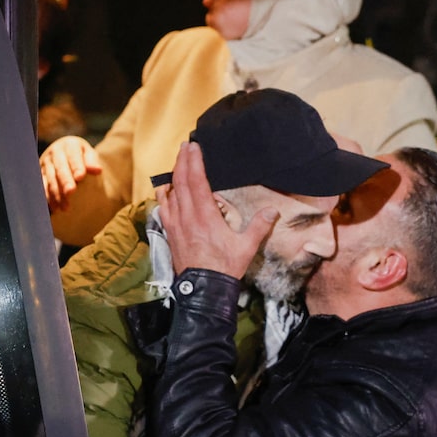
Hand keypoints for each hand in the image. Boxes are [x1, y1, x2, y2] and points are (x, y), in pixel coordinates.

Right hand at [40, 136, 102, 211]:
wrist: (67, 153)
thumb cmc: (82, 156)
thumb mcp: (89, 154)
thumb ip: (92, 162)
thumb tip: (98, 170)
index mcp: (69, 145)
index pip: (73, 156)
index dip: (76, 166)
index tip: (81, 177)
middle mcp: (55, 152)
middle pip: (60, 168)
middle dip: (65, 180)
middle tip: (71, 192)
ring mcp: (46, 163)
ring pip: (50, 179)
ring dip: (57, 193)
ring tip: (65, 207)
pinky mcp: (40, 174)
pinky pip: (42, 186)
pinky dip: (47, 197)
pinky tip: (54, 208)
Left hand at [154, 142, 277, 276]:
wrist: (203, 290)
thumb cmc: (225, 268)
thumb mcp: (246, 247)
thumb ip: (259, 227)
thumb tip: (273, 211)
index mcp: (205, 215)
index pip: (197, 181)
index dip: (194, 161)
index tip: (194, 146)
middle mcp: (186, 216)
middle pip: (181, 181)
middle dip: (182, 161)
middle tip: (185, 146)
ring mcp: (175, 224)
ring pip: (170, 193)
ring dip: (173, 175)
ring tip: (178, 162)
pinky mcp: (170, 234)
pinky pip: (163, 208)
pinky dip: (164, 195)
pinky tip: (166, 190)